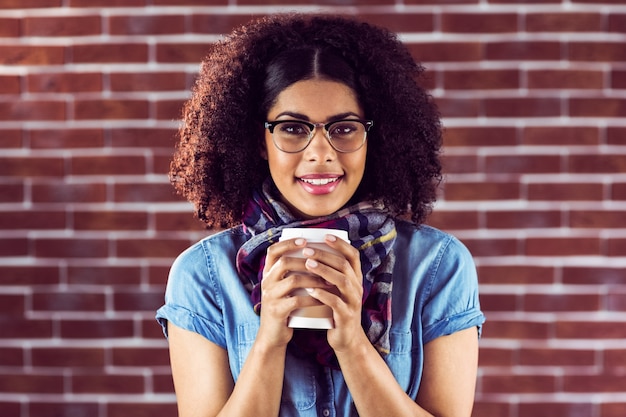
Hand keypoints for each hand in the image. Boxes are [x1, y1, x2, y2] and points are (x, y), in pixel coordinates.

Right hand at [259, 237, 331, 347]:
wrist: (273, 335)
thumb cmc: (285, 308)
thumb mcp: (284, 288)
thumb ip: (292, 273)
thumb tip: (314, 254)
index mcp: (268, 273)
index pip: (273, 251)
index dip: (288, 243)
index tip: (304, 240)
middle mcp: (266, 282)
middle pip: (284, 262)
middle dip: (306, 260)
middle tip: (323, 263)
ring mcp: (270, 297)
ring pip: (292, 280)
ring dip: (313, 279)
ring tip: (328, 280)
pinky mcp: (277, 311)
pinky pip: (296, 300)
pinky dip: (312, 297)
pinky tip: (323, 298)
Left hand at [301, 234, 365, 352]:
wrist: (346, 339)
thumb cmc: (336, 310)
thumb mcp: (337, 290)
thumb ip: (331, 274)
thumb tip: (311, 252)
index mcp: (355, 279)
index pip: (353, 255)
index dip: (341, 244)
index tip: (325, 236)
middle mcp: (357, 288)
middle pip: (344, 265)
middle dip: (326, 255)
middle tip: (307, 249)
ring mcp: (353, 302)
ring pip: (342, 281)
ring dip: (324, 271)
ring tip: (307, 264)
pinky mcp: (346, 317)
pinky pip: (336, 303)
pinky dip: (323, 295)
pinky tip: (310, 289)